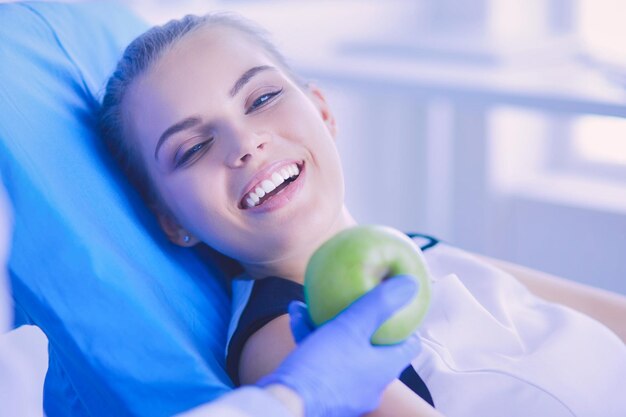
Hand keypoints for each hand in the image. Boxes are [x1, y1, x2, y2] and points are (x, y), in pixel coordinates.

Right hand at [257, 275, 421, 416]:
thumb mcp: (351, 326)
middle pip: (373, 345)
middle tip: (350, 300)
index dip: (405, 323)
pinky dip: (313, 339)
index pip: (410, 345)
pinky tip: (296, 316)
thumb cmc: (324, 366)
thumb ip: (379, 304)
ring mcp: (348, 390)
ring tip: (310, 305)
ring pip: (343, 349)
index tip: (395, 305)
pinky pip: (324, 361)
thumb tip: (411, 284)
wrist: (287, 404)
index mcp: (385, 368)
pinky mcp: (325, 393)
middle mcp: (371, 383)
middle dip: (358, 319)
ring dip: (328, 325)